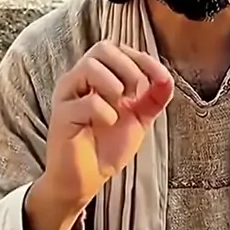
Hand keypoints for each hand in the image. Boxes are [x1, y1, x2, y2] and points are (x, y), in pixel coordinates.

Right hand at [44, 40, 173, 210]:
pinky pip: (86, 102)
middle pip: (102, 48)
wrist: (86, 180)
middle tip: (136, 93)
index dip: (143, 59)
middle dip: (128, 67)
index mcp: (97, 76)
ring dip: (113, 84)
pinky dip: (105, 111)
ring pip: (89, 66)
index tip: (161, 78)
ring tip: (120, 107)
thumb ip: (153, 98)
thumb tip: (168, 78)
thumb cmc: (106, 146)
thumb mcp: (138, 119)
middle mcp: (79, 80)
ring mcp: (68, 96)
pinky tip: (108, 123)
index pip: (118, 49)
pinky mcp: (62, 116)